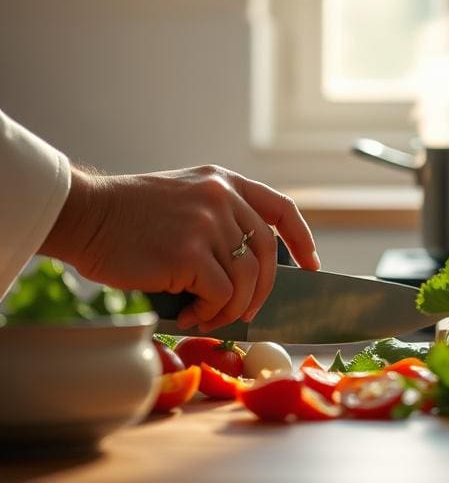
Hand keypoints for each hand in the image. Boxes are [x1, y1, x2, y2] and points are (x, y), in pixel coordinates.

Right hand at [40, 164, 320, 331]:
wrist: (86, 215)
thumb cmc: (128, 217)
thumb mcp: (186, 197)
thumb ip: (219, 218)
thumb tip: (249, 272)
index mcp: (225, 182)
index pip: (281, 208)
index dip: (301, 239)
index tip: (311, 265)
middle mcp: (223, 198)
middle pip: (266, 254)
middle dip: (262, 291)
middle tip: (245, 313)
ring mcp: (208, 224)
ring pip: (247, 279)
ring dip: (232, 308)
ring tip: (207, 316)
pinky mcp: (190, 253)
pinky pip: (221, 294)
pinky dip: (210, 313)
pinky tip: (188, 315)